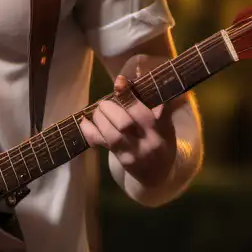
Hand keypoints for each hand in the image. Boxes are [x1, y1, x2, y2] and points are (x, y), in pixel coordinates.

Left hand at [80, 74, 176, 188]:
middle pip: (124, 123)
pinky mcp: (120, 159)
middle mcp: (147, 143)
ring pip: (111, 134)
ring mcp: (132, 153)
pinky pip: (101, 144)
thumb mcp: (167, 125)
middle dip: (111, 108)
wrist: (159, 175)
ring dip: (100, 117)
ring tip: (99, 111)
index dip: (129, 95)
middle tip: (106, 102)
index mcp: (160, 130)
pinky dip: (89, 131)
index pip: (144, 111)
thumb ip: (158, 106)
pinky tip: (84, 121)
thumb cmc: (163, 142)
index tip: (119, 81)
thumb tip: (143, 76)